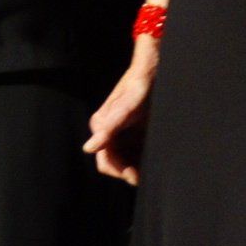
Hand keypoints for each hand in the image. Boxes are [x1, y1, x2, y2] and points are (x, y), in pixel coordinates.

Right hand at [84, 44, 157, 183]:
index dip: (120, 171)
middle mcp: (110, 130)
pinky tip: (155, 159)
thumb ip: (109, 126)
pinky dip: (144, 156)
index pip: (106, 161)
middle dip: (129, 171)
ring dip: (138, 165)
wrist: (154, 68)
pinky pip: (137, 148)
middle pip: (117, 161)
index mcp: (102, 126)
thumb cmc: (139, 85)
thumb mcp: (127, 106)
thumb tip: (89, 147)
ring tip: (153, 169)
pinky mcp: (136, 128)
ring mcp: (123, 130)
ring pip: (128, 157)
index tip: (135, 177)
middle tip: (146, 176)